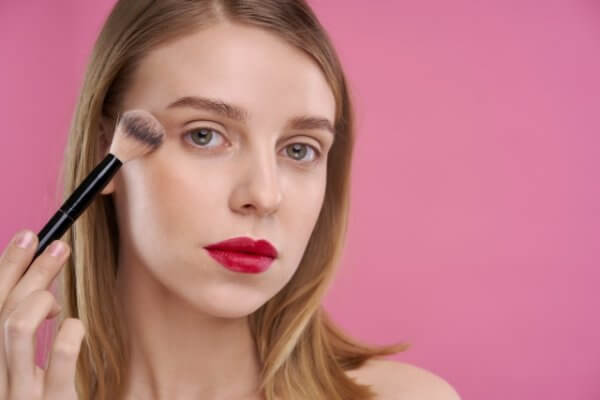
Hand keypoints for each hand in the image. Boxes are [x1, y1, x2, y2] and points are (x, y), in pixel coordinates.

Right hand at [0, 230, 84, 398]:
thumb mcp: (27, 372)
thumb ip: (25, 335)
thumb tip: (38, 284)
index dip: (7, 267)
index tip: (30, 235)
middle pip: (2, 311)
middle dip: (31, 271)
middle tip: (59, 248)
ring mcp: (18, 395)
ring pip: (15, 327)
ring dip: (40, 298)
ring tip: (57, 306)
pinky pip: (58, 355)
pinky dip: (69, 330)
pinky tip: (74, 328)